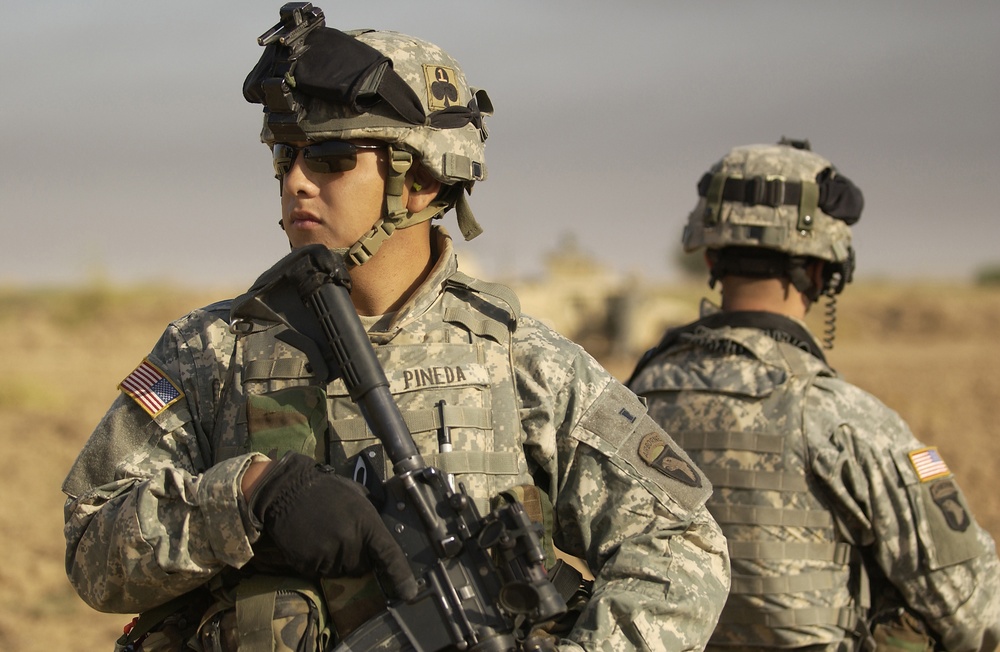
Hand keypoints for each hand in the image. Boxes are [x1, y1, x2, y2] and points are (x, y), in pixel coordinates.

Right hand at [248, 452, 416, 599]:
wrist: (288, 490)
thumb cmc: (326, 489)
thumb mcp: (357, 494)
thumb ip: (373, 512)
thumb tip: (385, 525)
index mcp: (367, 524)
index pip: (389, 555)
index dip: (401, 576)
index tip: (408, 592)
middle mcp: (351, 543)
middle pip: (363, 567)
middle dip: (358, 557)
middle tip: (344, 537)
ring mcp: (329, 555)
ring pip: (341, 571)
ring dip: (337, 560)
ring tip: (326, 536)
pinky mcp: (309, 563)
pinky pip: (320, 572)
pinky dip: (318, 562)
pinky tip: (313, 541)